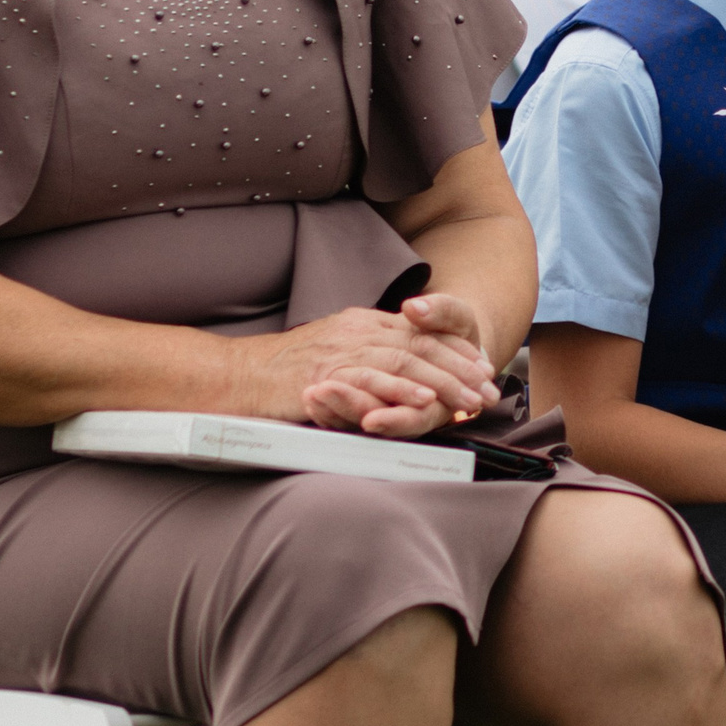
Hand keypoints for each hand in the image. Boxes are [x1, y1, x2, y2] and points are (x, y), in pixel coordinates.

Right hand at [257, 303, 501, 437]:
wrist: (237, 375)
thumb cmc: (285, 370)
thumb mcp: (335, 350)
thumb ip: (369, 353)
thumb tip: (404, 368)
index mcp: (363, 323)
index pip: (421, 333)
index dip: (456, 350)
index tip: (483, 368)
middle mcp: (357, 331)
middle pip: (421, 345)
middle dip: (460, 368)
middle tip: (488, 389)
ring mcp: (341, 351)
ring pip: (404, 360)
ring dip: (442, 382)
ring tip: (469, 399)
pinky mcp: (325, 375)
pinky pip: (370, 380)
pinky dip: (401, 390)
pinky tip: (424, 402)